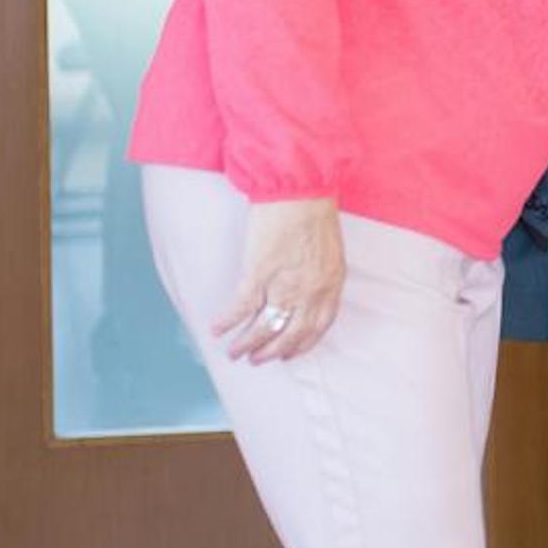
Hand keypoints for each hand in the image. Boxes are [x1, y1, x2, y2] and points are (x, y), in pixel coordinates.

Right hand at [217, 197, 345, 363]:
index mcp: (330, 284)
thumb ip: (322, 275)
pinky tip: (216, 328)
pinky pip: (242, 306)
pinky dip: (228, 320)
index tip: (288, 354)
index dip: (301, 344)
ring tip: (233, 353)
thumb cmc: (315, 211)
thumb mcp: (330, 249)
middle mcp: (310, 290)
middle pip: (290, 334)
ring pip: (264, 326)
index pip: (318, 326)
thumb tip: (307, 292)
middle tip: (256, 360)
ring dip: (247, 344)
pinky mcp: (259, 271)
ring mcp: (285, 283)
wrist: (300, 186)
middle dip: (272, 352)